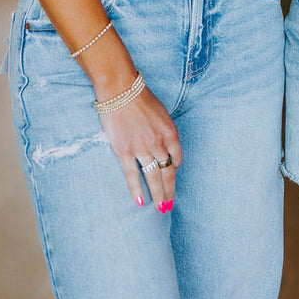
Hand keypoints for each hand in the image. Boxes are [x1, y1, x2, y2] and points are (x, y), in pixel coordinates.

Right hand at [98, 88, 181, 209]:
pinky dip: (137, 190)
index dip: (175, 168)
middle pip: (168, 172)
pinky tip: (141, 202)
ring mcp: (142, 149)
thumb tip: (165, 146)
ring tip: (160, 208)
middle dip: (169, 191)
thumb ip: (164, 131)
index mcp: (171, 132)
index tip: (171, 175)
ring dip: (158, 194)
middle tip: (169, 205)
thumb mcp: (161, 113)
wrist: (121, 90)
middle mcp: (159, 143)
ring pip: (153, 177)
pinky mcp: (125, 151)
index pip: (177, 158)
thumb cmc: (141, 98)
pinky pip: (132, 175)